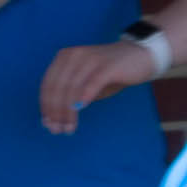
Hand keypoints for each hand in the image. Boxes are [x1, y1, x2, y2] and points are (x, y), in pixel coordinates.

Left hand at [37, 34, 161, 136]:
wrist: (141, 57)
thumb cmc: (112, 73)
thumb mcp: (87, 83)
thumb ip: (72, 96)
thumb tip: (56, 118)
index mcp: (65, 58)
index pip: (49, 84)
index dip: (46, 106)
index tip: (47, 124)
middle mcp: (74, 55)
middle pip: (58, 87)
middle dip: (56, 112)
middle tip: (58, 130)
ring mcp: (90, 59)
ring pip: (72, 88)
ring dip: (68, 112)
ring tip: (69, 128)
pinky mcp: (106, 66)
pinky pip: (91, 84)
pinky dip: (83, 98)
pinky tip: (80, 110)